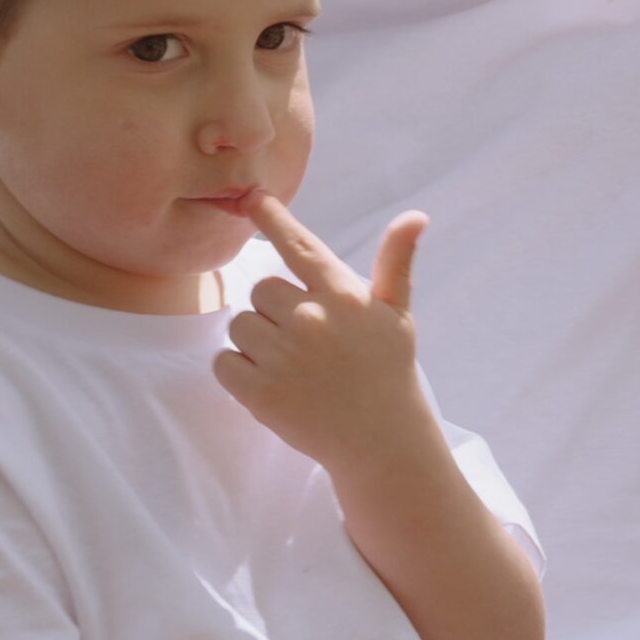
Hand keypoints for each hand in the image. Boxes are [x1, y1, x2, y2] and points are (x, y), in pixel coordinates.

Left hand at [212, 193, 433, 480]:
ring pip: (240, 325)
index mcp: (343, 296)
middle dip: (275, 310)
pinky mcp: (260, 393)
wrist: (381, 443)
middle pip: (261, 289)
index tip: (251, 196)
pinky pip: (224, 362)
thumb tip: (415, 216)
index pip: (301, 247)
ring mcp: (284, 358)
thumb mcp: (396, 313)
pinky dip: (237, 372)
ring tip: (291, 364)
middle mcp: (311, 320)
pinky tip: (269, 383)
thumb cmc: (388, 371)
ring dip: (255, 341)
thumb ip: (395, 263)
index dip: (274, 217)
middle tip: (305, 339)